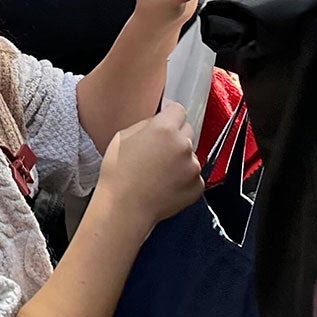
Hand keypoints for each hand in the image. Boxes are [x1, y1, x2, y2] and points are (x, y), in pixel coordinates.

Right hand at [98, 101, 203, 226]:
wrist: (126, 206)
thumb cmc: (119, 172)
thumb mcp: (123, 136)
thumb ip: (146, 125)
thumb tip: (157, 121)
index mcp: (164, 129)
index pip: (178, 110)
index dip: (170, 114)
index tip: (165, 119)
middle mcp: (183, 145)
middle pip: (187, 130)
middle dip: (175, 135)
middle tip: (157, 148)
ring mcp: (193, 167)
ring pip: (189, 154)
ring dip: (178, 158)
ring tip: (158, 171)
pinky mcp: (197, 185)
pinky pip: (192, 175)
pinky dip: (182, 177)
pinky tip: (164, 183)